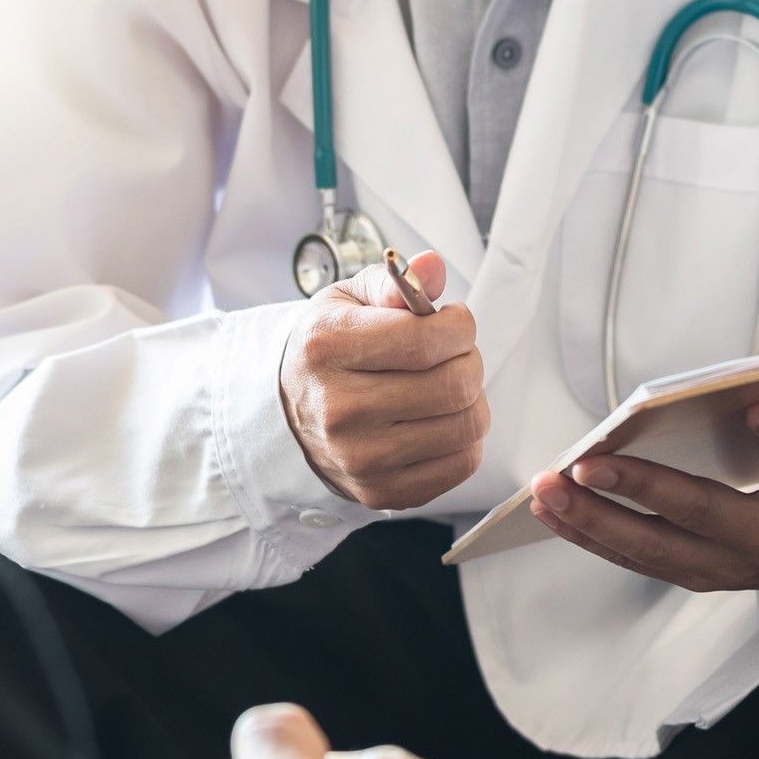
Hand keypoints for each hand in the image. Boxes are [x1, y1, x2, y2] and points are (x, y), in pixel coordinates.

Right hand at [281, 251, 488, 509]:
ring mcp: (360, 458)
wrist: (286, 414)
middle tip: (454, 354)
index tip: (452, 321)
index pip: (427, 340)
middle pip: (454, 385)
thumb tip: (432, 267)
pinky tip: (441, 421)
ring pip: (466, 426)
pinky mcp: (381, 491)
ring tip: (448, 386)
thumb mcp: (345, 301)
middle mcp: (339, 409)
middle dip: (470, 360)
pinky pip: (461, 465)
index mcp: (327, 348)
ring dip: (472, 400)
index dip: (460, 326)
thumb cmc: (327, 351)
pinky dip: (465, 439)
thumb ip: (392, 282)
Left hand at [529, 362, 758, 604]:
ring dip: (595, 523)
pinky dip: (591, 537)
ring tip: (545, 490)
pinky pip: (637, 560)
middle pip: (707, 520)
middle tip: (590, 466)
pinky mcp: (696, 573)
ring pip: (656, 551)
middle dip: (646, 494)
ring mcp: (729, 567)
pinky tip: (548, 508)